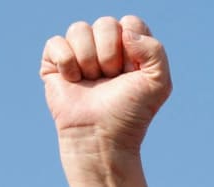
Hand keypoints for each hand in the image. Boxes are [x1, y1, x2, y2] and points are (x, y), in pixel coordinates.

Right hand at [40, 15, 170, 186]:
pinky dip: (67, 64)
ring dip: (89, 59)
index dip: (131, 45)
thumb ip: (155, 50)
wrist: (101, 136)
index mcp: (132, 48)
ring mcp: (80, 53)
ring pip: (79, 29)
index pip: (130, 23)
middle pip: (105, 23)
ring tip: (93, 81)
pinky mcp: (55, 62)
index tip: (131, 70)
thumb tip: (125, 31)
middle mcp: (106, 47)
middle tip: (111, 78)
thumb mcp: (158, 83)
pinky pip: (56, 42)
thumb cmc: (131, 112)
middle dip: (110, 54)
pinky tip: (74, 81)